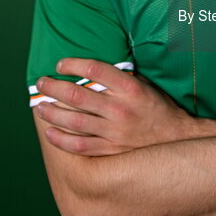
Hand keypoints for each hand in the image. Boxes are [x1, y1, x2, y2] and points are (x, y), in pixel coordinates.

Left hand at [34, 58, 193, 155]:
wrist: (175, 139)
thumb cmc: (157, 107)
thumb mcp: (143, 84)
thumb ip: (120, 77)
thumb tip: (91, 68)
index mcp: (129, 88)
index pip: (94, 70)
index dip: (73, 64)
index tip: (60, 64)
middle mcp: (119, 109)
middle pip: (78, 95)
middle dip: (54, 87)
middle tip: (41, 83)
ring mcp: (114, 132)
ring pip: (74, 121)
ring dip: (52, 112)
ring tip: (40, 105)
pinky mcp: (110, 150)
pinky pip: (80, 146)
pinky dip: (61, 140)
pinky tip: (49, 132)